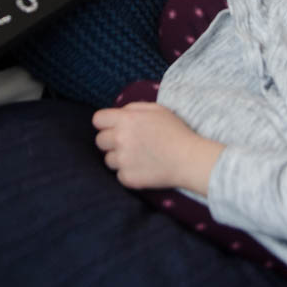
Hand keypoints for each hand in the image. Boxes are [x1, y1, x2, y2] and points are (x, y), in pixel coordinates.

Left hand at [93, 101, 222, 193]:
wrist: (189, 158)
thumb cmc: (176, 132)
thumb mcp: (157, 109)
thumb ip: (133, 108)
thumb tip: (119, 113)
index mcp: (125, 120)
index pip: (97, 120)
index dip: (105, 123)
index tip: (114, 128)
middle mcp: (119, 139)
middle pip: (100, 141)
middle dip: (111, 141)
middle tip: (128, 144)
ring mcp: (122, 160)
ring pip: (108, 160)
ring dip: (119, 159)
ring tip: (138, 157)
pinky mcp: (127, 178)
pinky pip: (119, 176)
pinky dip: (129, 174)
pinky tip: (143, 169)